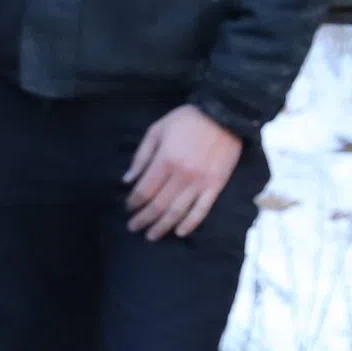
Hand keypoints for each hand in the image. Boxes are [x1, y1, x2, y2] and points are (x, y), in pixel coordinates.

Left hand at [123, 104, 245, 240]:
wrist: (224, 115)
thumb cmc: (186, 121)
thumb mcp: (156, 130)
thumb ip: (141, 156)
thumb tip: (126, 180)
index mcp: (165, 160)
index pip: (144, 190)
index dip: (133, 202)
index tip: (128, 208)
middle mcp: (181, 175)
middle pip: (158, 205)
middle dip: (144, 219)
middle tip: (133, 227)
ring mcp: (200, 182)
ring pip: (177, 211)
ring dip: (162, 226)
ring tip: (152, 236)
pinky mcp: (216, 185)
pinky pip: (202, 210)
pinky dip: (190, 223)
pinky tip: (180, 232)